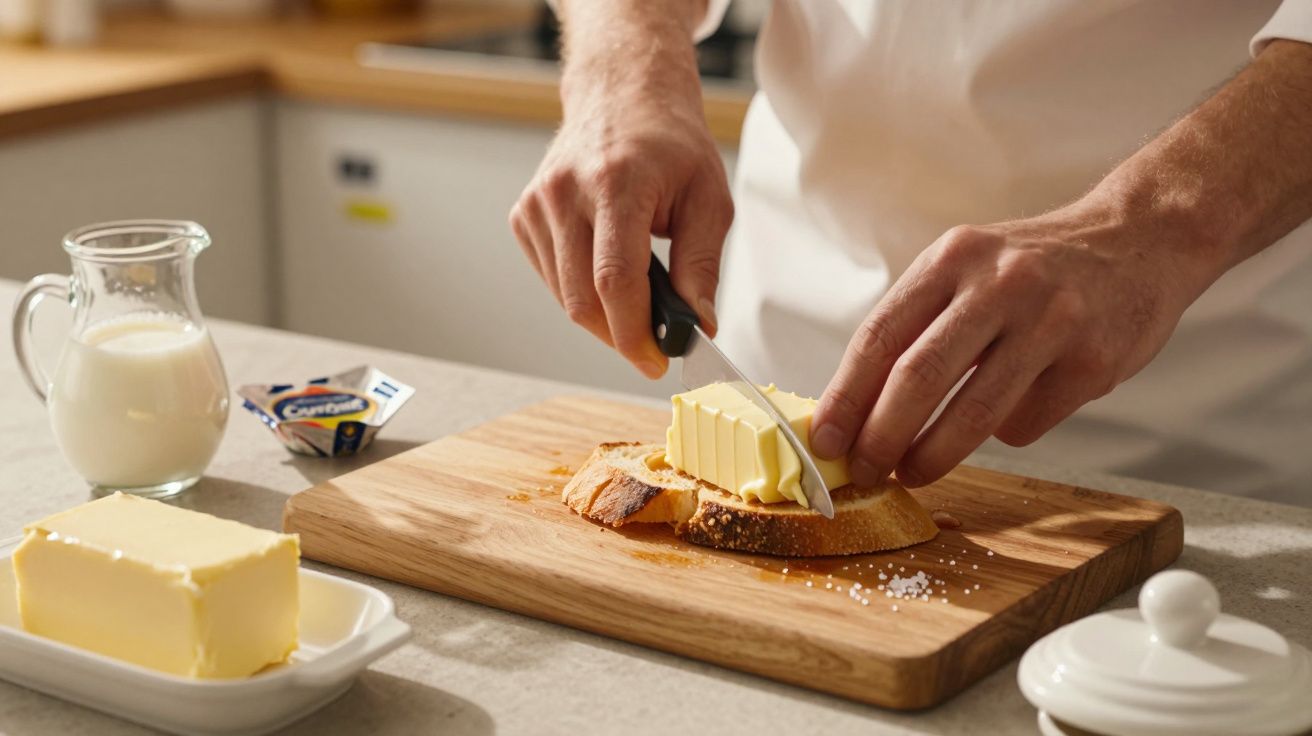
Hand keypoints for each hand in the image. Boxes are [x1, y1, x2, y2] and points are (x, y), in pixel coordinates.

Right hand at [509, 53, 731, 378]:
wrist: (623, 96)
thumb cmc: (670, 145)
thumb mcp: (709, 199)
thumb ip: (702, 267)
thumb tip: (697, 327)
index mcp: (616, 182)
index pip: (615, 279)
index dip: (634, 332)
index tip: (656, 361)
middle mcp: (565, 191)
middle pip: (583, 299)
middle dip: (620, 336)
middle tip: (654, 345)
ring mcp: (537, 203)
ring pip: (565, 297)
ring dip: (604, 317)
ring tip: (640, 302)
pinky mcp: (523, 215)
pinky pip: (553, 279)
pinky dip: (583, 293)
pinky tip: (609, 273)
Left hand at [810, 201, 1221, 488]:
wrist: (1139, 239)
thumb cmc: (1035, 267)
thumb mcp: (968, 267)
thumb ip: (917, 323)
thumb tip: (854, 406)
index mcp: (954, 257)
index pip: (880, 335)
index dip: (845, 396)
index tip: (824, 440)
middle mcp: (1000, 283)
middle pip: (919, 376)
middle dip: (880, 437)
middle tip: (863, 470)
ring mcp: (1052, 321)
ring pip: (974, 412)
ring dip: (932, 456)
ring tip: (911, 473)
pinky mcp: (1093, 361)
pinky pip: (1027, 422)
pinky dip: (1003, 434)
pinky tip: (1006, 416)